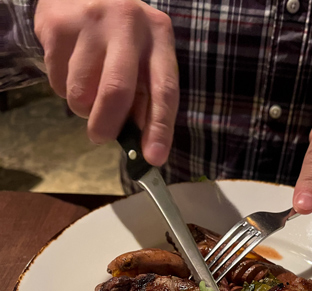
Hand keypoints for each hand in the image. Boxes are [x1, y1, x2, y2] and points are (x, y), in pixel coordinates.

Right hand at [35, 0, 178, 165]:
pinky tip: (71, 68)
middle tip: (100, 137)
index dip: (159, 128)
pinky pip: (58, 81)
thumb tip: (143, 145)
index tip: (154, 158)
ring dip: (82, 107)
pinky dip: (64, 89)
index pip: (164, 89)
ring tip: (87, 89)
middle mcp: (128, 24)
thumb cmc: (119, 35)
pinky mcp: (59, 26)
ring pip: (81, 93)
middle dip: (106, 126)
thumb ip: (146, 98)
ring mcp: (91, 22)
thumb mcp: (143, 56)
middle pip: (116, 92)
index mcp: (159, 36)